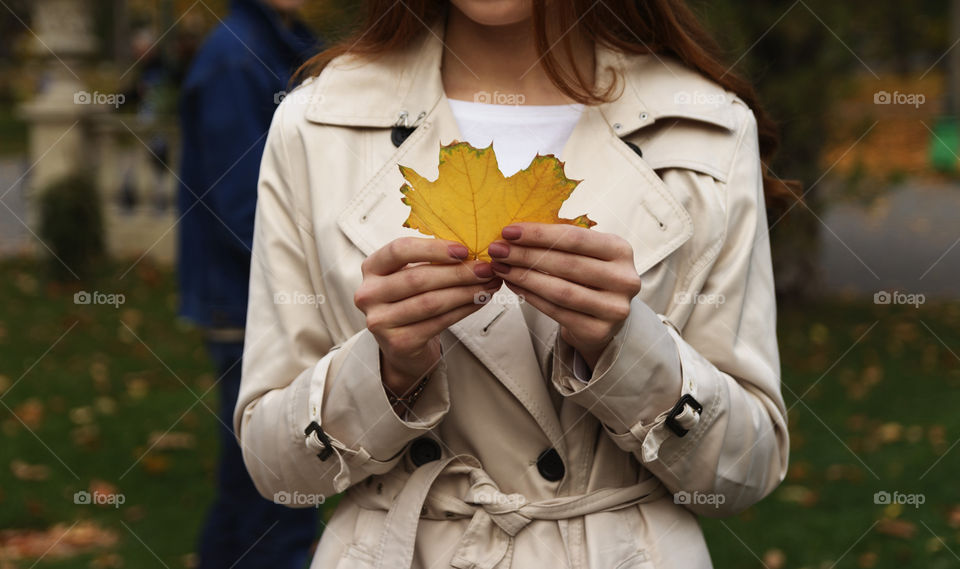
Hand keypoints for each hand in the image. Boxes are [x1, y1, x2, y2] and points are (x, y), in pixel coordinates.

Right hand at [354, 237, 500, 396]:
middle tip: (486, 268)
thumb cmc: (410, 301)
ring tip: (488, 285)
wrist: (402, 346)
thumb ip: (431, 261)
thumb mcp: (410, 275)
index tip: (464, 250)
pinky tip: (479, 301)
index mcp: (372, 268)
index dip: (433, 248)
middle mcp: (368, 294)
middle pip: (418, 278)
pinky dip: (464, 310)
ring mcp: (380, 321)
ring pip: (430, 302)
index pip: (399, 250)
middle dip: (458, 272)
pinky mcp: (398, 342)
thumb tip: (472, 249)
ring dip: (466, 292)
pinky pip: (438, 322)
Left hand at [487, 223, 641, 368]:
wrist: (605, 316)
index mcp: (621, 249)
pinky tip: (514, 286)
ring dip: (525, 277)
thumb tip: (513, 232)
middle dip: (526, 255)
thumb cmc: (588, 275)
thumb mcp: (585, 253)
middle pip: (566, 264)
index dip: (539, 234)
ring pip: (560, 290)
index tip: (508, 231)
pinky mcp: (599, 331)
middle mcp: (624, 278)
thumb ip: (560, 241)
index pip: (575, 238)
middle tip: (497, 250)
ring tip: (501, 268)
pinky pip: (557, 311)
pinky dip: (531, 297)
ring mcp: (614, 308)